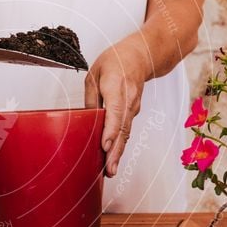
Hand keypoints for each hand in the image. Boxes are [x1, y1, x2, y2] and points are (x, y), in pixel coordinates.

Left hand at [84, 39, 149, 177]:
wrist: (140, 56)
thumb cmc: (115, 62)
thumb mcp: (94, 74)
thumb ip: (91, 98)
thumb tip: (86, 121)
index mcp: (117, 85)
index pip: (115, 110)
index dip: (110, 130)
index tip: (104, 145)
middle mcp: (128, 98)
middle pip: (122, 128)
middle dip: (115, 151)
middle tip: (108, 169)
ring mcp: (133, 107)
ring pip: (126, 133)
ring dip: (118, 152)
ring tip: (110, 170)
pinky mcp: (133, 113)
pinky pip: (126, 131)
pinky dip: (120, 145)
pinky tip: (113, 158)